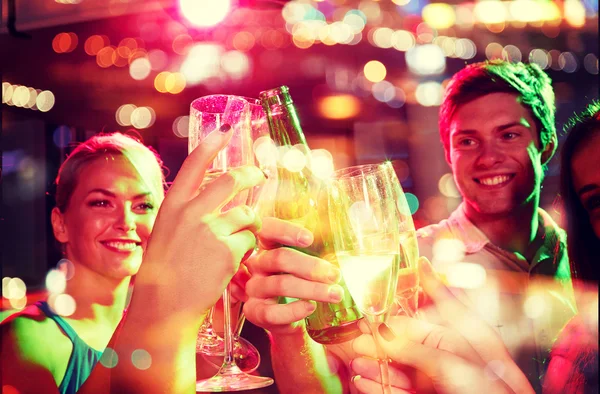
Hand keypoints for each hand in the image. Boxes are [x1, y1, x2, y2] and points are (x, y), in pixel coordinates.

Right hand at [132, 126, 264, 321]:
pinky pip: (251, 240)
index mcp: (172, 206)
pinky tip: (234, 261)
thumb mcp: (164, 234)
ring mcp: (211, 230)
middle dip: (251, 175)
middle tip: (259, 176)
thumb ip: (183, 215)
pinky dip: (248, 249)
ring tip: (238, 241)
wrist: (164, 307)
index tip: (227, 128)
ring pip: (247, 215)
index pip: (194, 165)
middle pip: (232, 181)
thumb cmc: (163, 274)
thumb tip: (203, 197)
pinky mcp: (228, 250)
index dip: (212, 143)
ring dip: (249, 226)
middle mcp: (191, 212)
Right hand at [243, 217, 343, 334]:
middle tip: (334, 275)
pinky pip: (273, 312)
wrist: (289, 316)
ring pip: (280, 285)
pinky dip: (294, 310)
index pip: (268, 229)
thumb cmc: (300, 281)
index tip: (309, 239)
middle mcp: (257, 264)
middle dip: (310, 267)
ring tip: (335, 294)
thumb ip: (316, 248)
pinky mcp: (255, 312)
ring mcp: (253, 288)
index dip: (285, 231)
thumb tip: (337, 238)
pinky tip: (311, 307)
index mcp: (267, 246)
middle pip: (279, 258)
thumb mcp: (305, 263)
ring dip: (312, 289)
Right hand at [350, 257, 532, 393]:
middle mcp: (452, 358)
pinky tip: (364, 381)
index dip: (396, 314)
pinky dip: (380, 386)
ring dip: (377, 364)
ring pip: (401, 369)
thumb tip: (385, 333)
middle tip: (358, 335)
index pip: (423, 319)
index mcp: (465, 339)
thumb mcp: (452, 362)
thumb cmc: (491, 392)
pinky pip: (399, 390)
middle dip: (381, 340)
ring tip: (357, 359)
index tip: (375, 303)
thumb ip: (416, 347)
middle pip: (408, 344)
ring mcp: (440, 381)